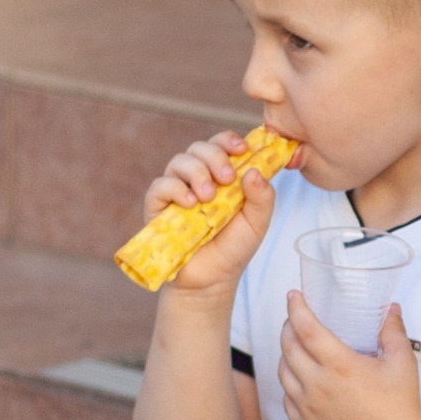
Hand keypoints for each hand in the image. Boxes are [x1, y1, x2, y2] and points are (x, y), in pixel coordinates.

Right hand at [148, 130, 284, 297]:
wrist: (211, 278)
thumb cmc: (234, 248)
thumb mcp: (257, 223)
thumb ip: (263, 197)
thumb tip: (253, 171)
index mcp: (222, 176)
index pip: (222, 145)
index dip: (229, 140)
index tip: (243, 149)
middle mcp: (198, 178)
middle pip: (199, 147)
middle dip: (215, 156)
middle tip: (227, 178)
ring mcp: (177, 190)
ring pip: (179, 161)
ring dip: (197, 173)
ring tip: (208, 198)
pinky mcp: (157, 206)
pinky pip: (160, 185)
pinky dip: (176, 189)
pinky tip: (191, 205)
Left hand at [277, 297, 420, 419]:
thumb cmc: (400, 404)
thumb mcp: (402, 361)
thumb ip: (392, 331)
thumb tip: (390, 309)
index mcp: (340, 365)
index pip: (306, 328)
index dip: (296, 308)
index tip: (294, 296)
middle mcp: (318, 385)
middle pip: (288, 347)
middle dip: (288, 327)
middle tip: (296, 319)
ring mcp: (309, 407)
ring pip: (283, 372)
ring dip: (286, 354)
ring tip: (297, 347)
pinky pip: (287, 399)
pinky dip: (289, 384)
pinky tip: (300, 379)